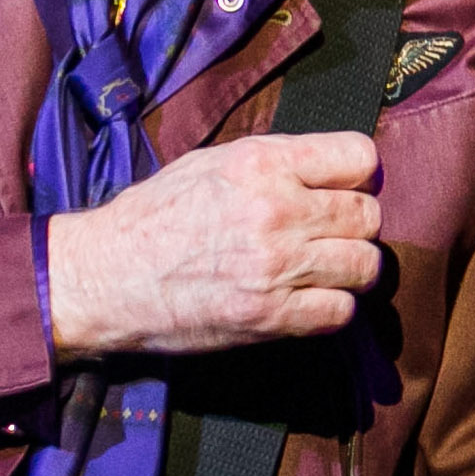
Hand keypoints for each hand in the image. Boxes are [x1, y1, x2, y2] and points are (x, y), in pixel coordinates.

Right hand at [46, 132, 381, 358]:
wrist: (106, 277)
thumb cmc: (153, 216)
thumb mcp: (211, 163)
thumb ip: (274, 163)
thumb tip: (328, 170)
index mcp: (263, 163)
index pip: (360, 158)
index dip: (358, 175)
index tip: (345, 187)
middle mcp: (277, 210)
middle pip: (368, 215)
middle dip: (355, 224)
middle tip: (331, 233)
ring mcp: (278, 266)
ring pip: (365, 265)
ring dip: (350, 268)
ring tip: (323, 268)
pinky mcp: (272, 316)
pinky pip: (341, 312)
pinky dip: (332, 307)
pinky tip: (309, 299)